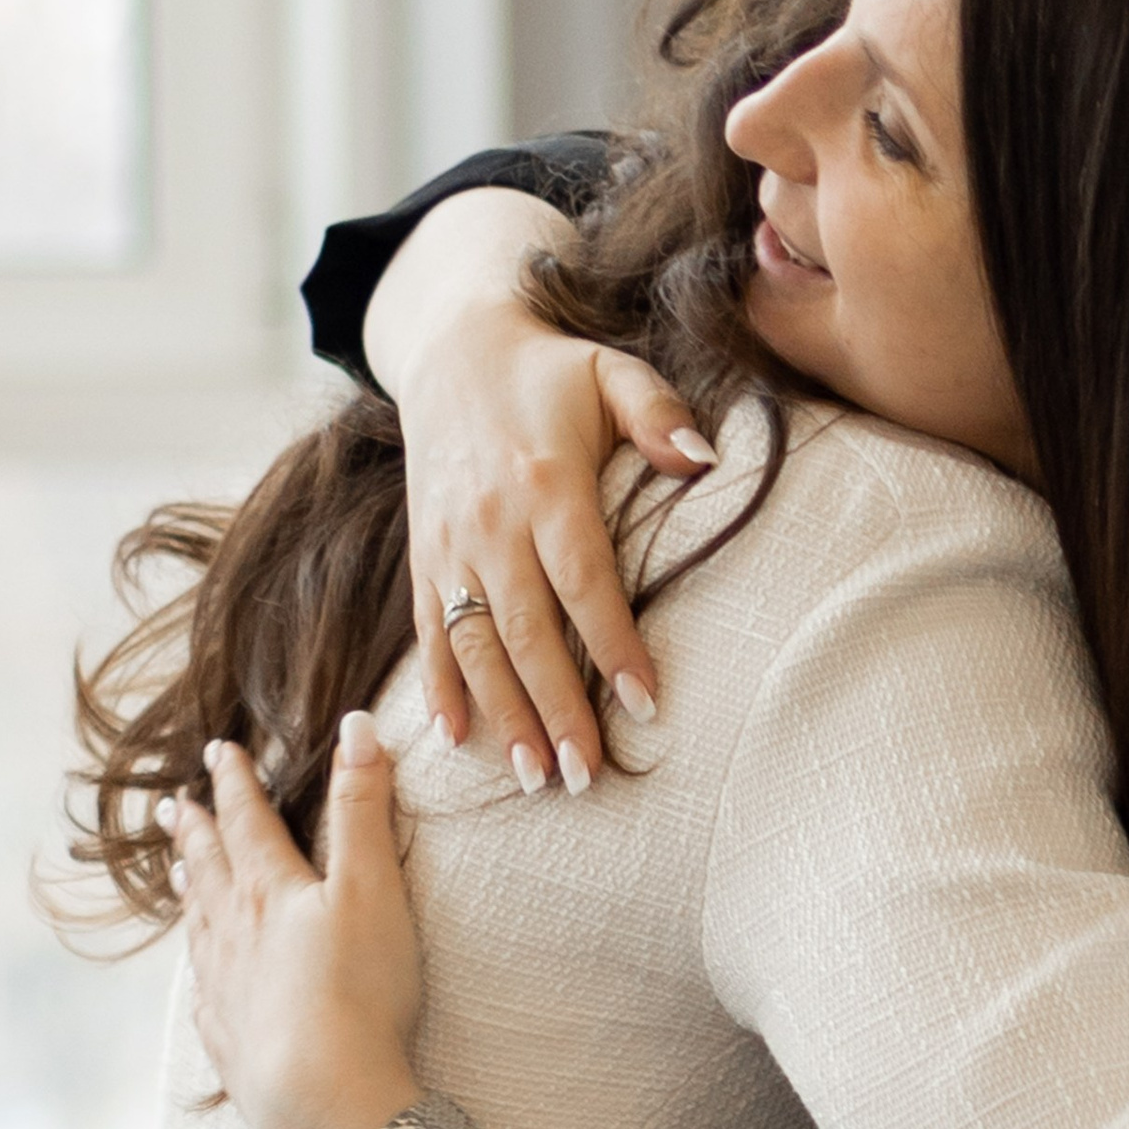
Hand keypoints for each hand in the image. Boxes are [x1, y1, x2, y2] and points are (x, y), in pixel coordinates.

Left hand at [172, 716, 427, 1128]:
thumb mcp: (372, 887)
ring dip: (189, 892)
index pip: (247, 821)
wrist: (321, 1094)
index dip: (235, 783)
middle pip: (208, 870)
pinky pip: (204, 993)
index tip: (219, 752)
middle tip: (173, 805)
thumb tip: (357, 726)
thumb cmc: (357, 989)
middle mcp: (234, 933)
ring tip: (177, 870)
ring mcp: (224, 989)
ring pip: (199, 927)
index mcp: (269, 890)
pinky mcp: (228, 1040)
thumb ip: (363, 808)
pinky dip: (199, 972)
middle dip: (195, 831)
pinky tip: (199, 976)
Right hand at [369, 188, 705, 785]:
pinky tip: (459, 737)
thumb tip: (705, 459)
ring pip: (473, 644)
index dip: (613, 645)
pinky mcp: (424, 555)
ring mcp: (449, 544)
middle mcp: (491, 522)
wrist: (452, 351)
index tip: (644, 705)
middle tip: (586, 776)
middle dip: (555, 708)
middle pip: (525, 631)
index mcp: (546, 484)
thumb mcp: (612, 371)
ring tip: (534, 777)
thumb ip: (659, 414)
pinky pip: (430, 630)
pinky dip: (440, 686)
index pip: (584, 581)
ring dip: (502, 714)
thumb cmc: (552, 372)